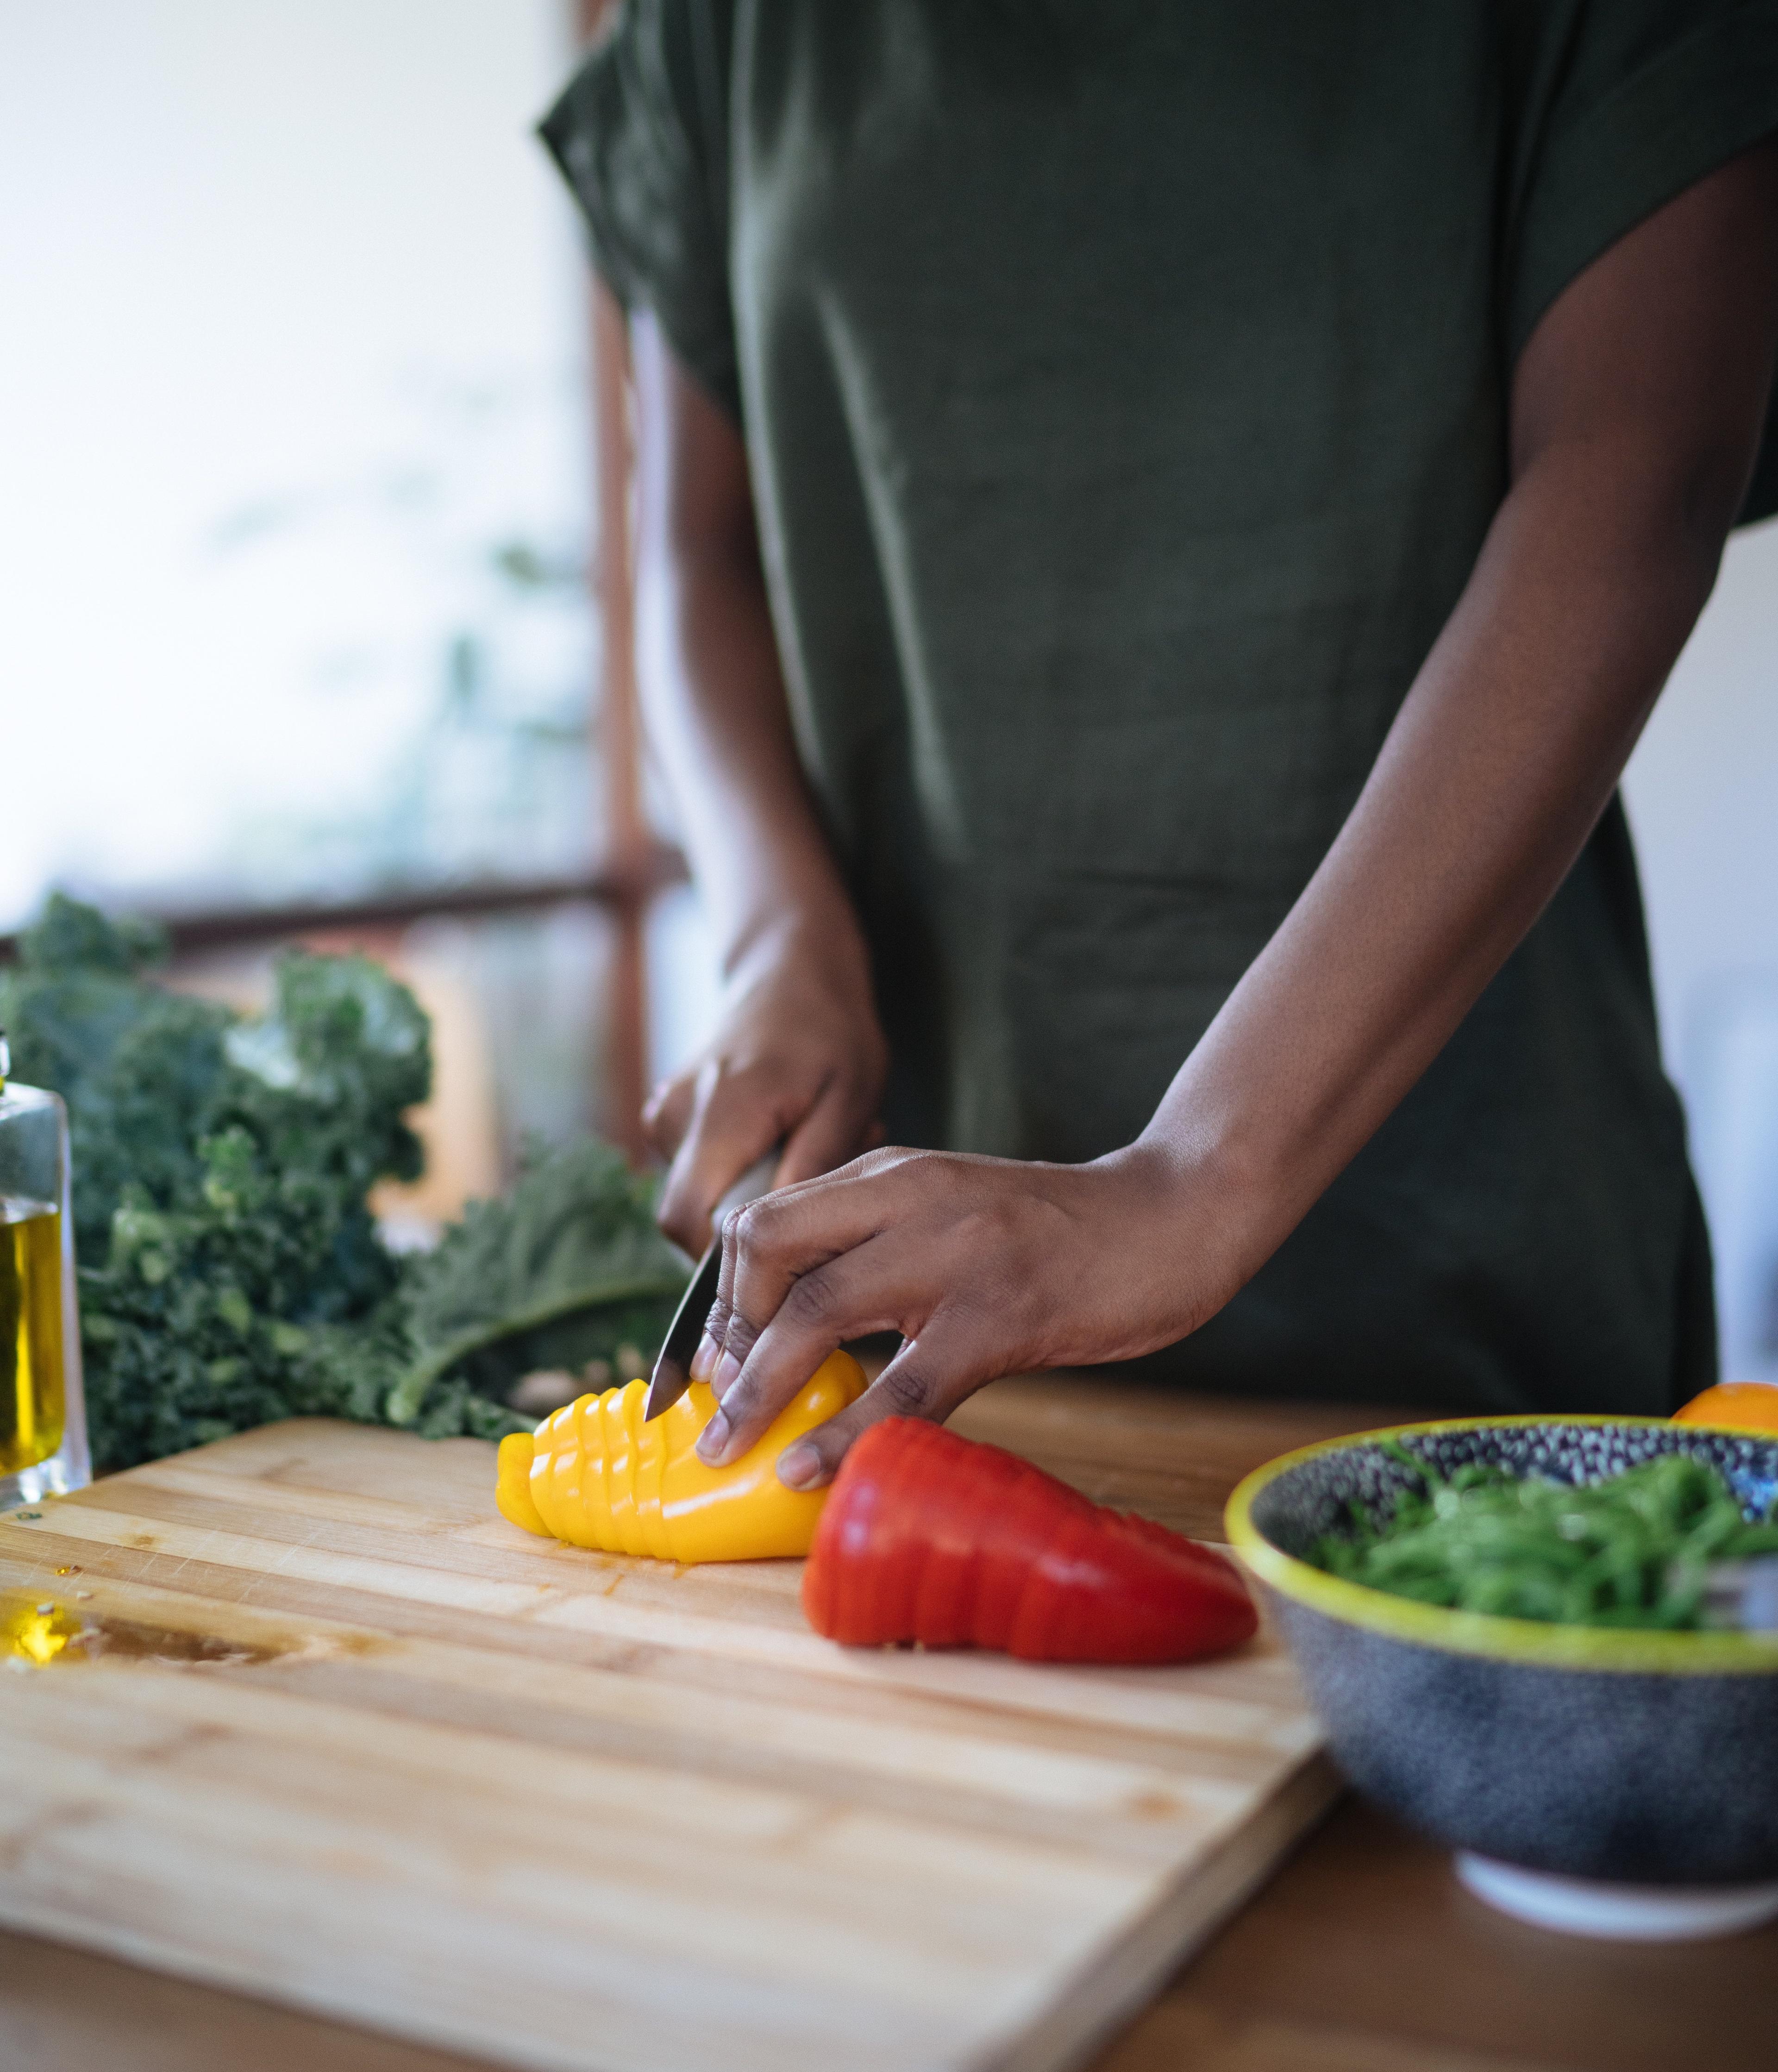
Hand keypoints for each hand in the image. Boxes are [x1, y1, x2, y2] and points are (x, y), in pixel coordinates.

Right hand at [644, 919, 889, 1253]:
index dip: (729, 1258)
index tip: (789, 1249)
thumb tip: (778, 1238)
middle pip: (687, 1220)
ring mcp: (663, 1115)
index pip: (689, 1222)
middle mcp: (675, 1115)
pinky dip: (740, 1171)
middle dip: (749, 1224)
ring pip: (698, 1198)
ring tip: (804, 1146)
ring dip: (751, 1193)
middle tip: (812, 1182)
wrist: (789, 972)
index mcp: (721, 1112)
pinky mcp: (665, 1118)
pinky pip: (697, 1173)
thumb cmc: (830, 1033)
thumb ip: (810, 1167)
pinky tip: (780, 1137)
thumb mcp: (849, 1099)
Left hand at [687, 1142, 1253, 1487]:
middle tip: (718, 1411)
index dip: (721, 1297)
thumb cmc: (1055, 1230)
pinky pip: (904, 1383)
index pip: (762, 1221)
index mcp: (888, 1174)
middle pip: (766, 1253)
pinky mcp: (1003, 1313)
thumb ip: (879, 1246)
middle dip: (724, 1340)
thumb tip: (800, 1328)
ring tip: (727, 1451)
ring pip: (818, 1313)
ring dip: (759, 1391)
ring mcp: (954, 1253)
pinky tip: (811, 1469)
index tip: (712, 1362)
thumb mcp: (949, 1212)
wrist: (1171, 1214)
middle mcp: (907, 1197)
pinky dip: (847, 1432)